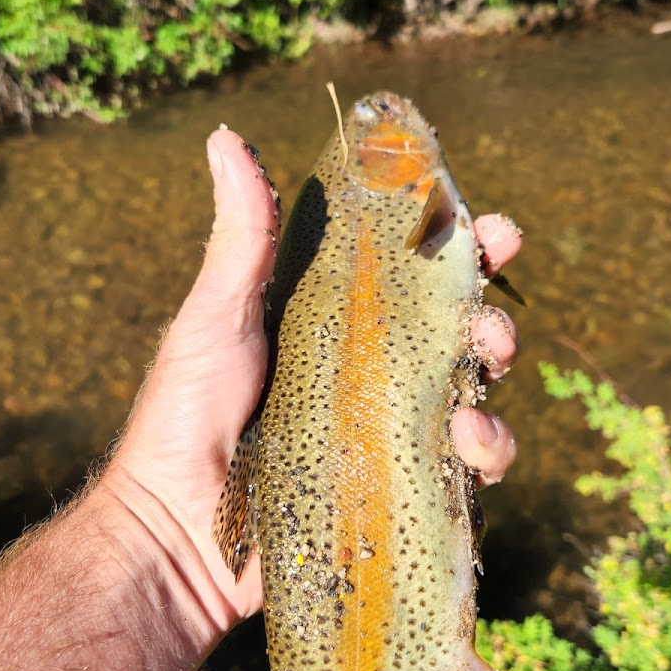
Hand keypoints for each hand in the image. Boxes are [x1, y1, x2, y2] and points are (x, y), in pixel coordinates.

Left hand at [105, 131, 521, 642]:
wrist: (174, 534)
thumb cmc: (184, 418)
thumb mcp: (216, 317)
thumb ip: (241, 237)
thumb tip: (225, 136)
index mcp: (334, 325)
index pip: (411, 276)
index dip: (460, 248)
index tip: (494, 230)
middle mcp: (370, 376)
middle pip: (456, 334)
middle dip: (491, 316)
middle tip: (489, 321)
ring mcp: (387, 435)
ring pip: (473, 396)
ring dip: (496, 381)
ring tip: (482, 378)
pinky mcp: (398, 490)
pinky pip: (466, 469)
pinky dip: (487, 451)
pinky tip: (471, 444)